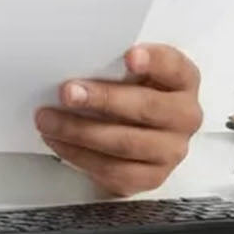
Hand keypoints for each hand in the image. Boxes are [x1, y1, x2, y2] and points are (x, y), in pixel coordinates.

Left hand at [34, 42, 203, 196]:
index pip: (174, 66)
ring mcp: (170, 150)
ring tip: (49, 120)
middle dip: (102, 99)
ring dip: (80, 131)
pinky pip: (115, 171)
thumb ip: (113, 62)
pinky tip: (59, 142)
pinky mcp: (152, 177)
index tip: (129, 56)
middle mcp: (184, 116)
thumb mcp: (127, 69)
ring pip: (125, 143)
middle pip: (146, 108)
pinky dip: (81, 157)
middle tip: (68, 92)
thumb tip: (74, 60)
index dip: (153, 61)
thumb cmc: (130, 90)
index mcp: (183, 80)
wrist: (138, 129)